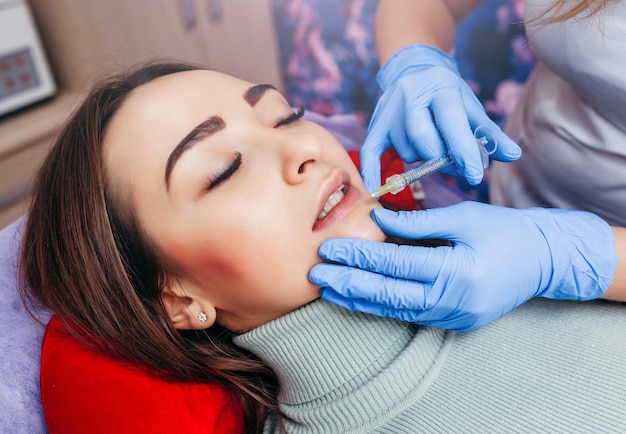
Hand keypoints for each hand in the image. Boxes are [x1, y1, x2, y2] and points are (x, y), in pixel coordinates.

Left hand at [309, 202, 615, 330]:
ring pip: (394, 309)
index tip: (329, 248)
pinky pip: (409, 313)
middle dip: (348, 282)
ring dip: (359, 299)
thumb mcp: (464, 218)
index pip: (394, 263)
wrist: (545, 260)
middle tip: (315, 274)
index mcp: (456, 271)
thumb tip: (377, 218)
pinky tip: (360, 299)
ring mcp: (453, 316)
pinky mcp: (453, 322)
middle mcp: (451, 300)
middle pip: (387, 292)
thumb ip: (418, 222)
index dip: (359, 255)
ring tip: (329, 290)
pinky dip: (381, 306)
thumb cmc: (506, 232)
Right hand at [361, 44, 520, 190]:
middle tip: (450, 161)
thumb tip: (513, 155)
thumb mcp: (470, 107)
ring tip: (428, 145)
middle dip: (441, 158)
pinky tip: (377, 190)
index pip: (451, 122)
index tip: (475, 175)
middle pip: (425, 141)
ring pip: (407, 152)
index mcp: (440, 86)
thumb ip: (489, 134)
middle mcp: (411, 96)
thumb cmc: (447, 94)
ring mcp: (390, 110)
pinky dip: (374, 172)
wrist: (412, 69)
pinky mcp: (375, 124)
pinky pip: (371, 153)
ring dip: (421, 158)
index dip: (463, 151)